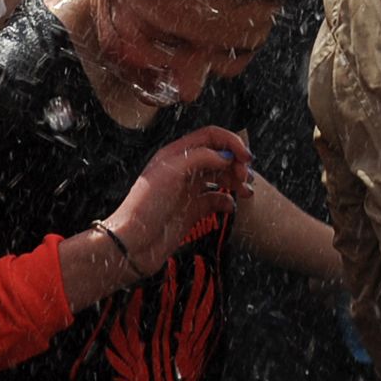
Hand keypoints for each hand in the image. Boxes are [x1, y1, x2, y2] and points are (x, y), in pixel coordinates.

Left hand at [96, 125, 252, 288]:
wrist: (133, 244)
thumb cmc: (144, 206)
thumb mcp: (171, 171)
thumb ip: (201, 157)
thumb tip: (226, 156)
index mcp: (176, 154)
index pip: (211, 137)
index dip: (231, 143)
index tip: (246, 157)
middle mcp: (184, 169)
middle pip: (219, 156)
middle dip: (236, 164)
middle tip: (246, 177)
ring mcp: (188, 190)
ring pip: (221, 177)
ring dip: (236, 181)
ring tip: (247, 192)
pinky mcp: (192, 211)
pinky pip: (216, 200)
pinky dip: (227, 201)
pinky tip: (230, 207)